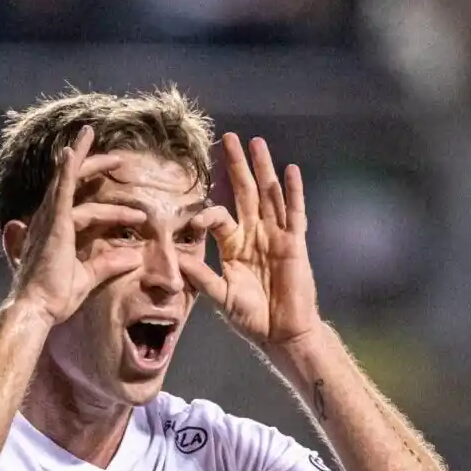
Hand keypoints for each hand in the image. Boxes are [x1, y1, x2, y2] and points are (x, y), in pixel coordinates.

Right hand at [10, 125, 145, 325]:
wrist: (37, 308)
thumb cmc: (55, 297)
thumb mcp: (88, 277)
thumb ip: (108, 264)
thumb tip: (133, 256)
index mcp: (58, 233)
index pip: (84, 209)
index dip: (109, 207)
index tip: (136, 212)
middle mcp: (50, 221)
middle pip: (73, 186)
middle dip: (94, 168)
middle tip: (118, 158)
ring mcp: (50, 220)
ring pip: (66, 180)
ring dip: (81, 157)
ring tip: (91, 134)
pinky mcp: (54, 223)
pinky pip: (61, 189)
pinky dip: (67, 168)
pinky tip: (72, 150)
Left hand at [180, 133, 320, 347]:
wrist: (282, 332)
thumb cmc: (252, 317)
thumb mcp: (221, 296)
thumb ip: (201, 277)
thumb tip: (176, 260)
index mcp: (234, 246)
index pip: (219, 218)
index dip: (207, 215)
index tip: (194, 221)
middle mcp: (255, 235)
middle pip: (245, 193)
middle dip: (236, 166)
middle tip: (228, 138)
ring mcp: (276, 236)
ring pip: (269, 195)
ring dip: (263, 169)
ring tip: (256, 142)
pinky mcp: (295, 243)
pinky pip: (294, 213)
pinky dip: (293, 192)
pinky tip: (289, 170)